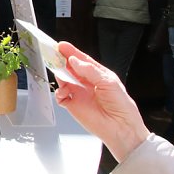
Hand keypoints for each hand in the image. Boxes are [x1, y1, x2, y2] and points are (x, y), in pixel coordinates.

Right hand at [53, 42, 149, 161]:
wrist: (120, 127)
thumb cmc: (120, 104)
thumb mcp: (108, 81)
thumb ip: (89, 70)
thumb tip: (73, 61)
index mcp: (97, 74)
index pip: (82, 60)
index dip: (72, 52)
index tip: (61, 45)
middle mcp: (87, 82)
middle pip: (70, 68)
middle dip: (61, 61)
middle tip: (53, 55)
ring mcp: (79, 93)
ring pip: (63, 80)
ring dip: (60, 75)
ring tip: (60, 75)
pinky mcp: (73, 105)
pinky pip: (61, 96)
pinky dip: (59, 93)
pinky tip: (64, 93)